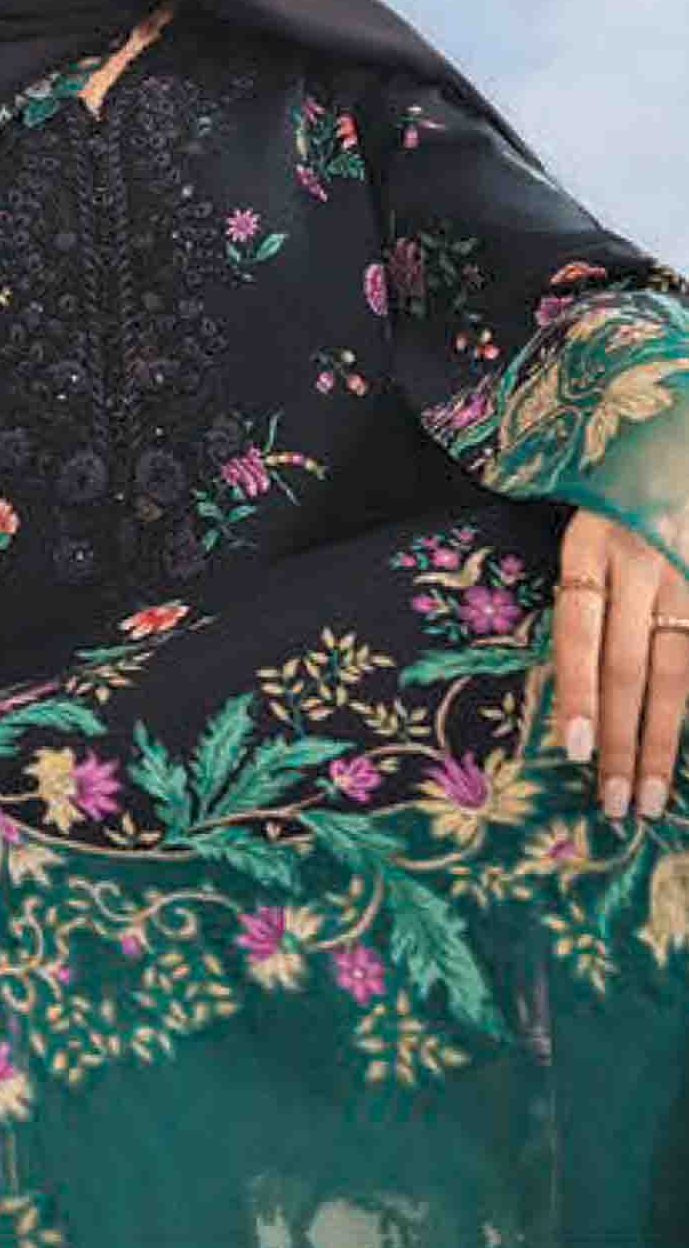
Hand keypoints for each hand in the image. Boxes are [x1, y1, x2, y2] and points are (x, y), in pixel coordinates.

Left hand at [553, 509, 688, 820]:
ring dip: (660, 740)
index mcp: (591, 545)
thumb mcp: (590, 531)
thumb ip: (583, 598)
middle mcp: (643, 560)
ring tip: (646, 795)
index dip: (577, 692)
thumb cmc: (622, 498)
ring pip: (675, 671)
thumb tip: (571, 696)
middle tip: (611, 803)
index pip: (579, 631)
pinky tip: (679, 751)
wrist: (683, 445)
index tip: (573, 749)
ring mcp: (687, 574)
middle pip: (628, 665)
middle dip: (619, 739)